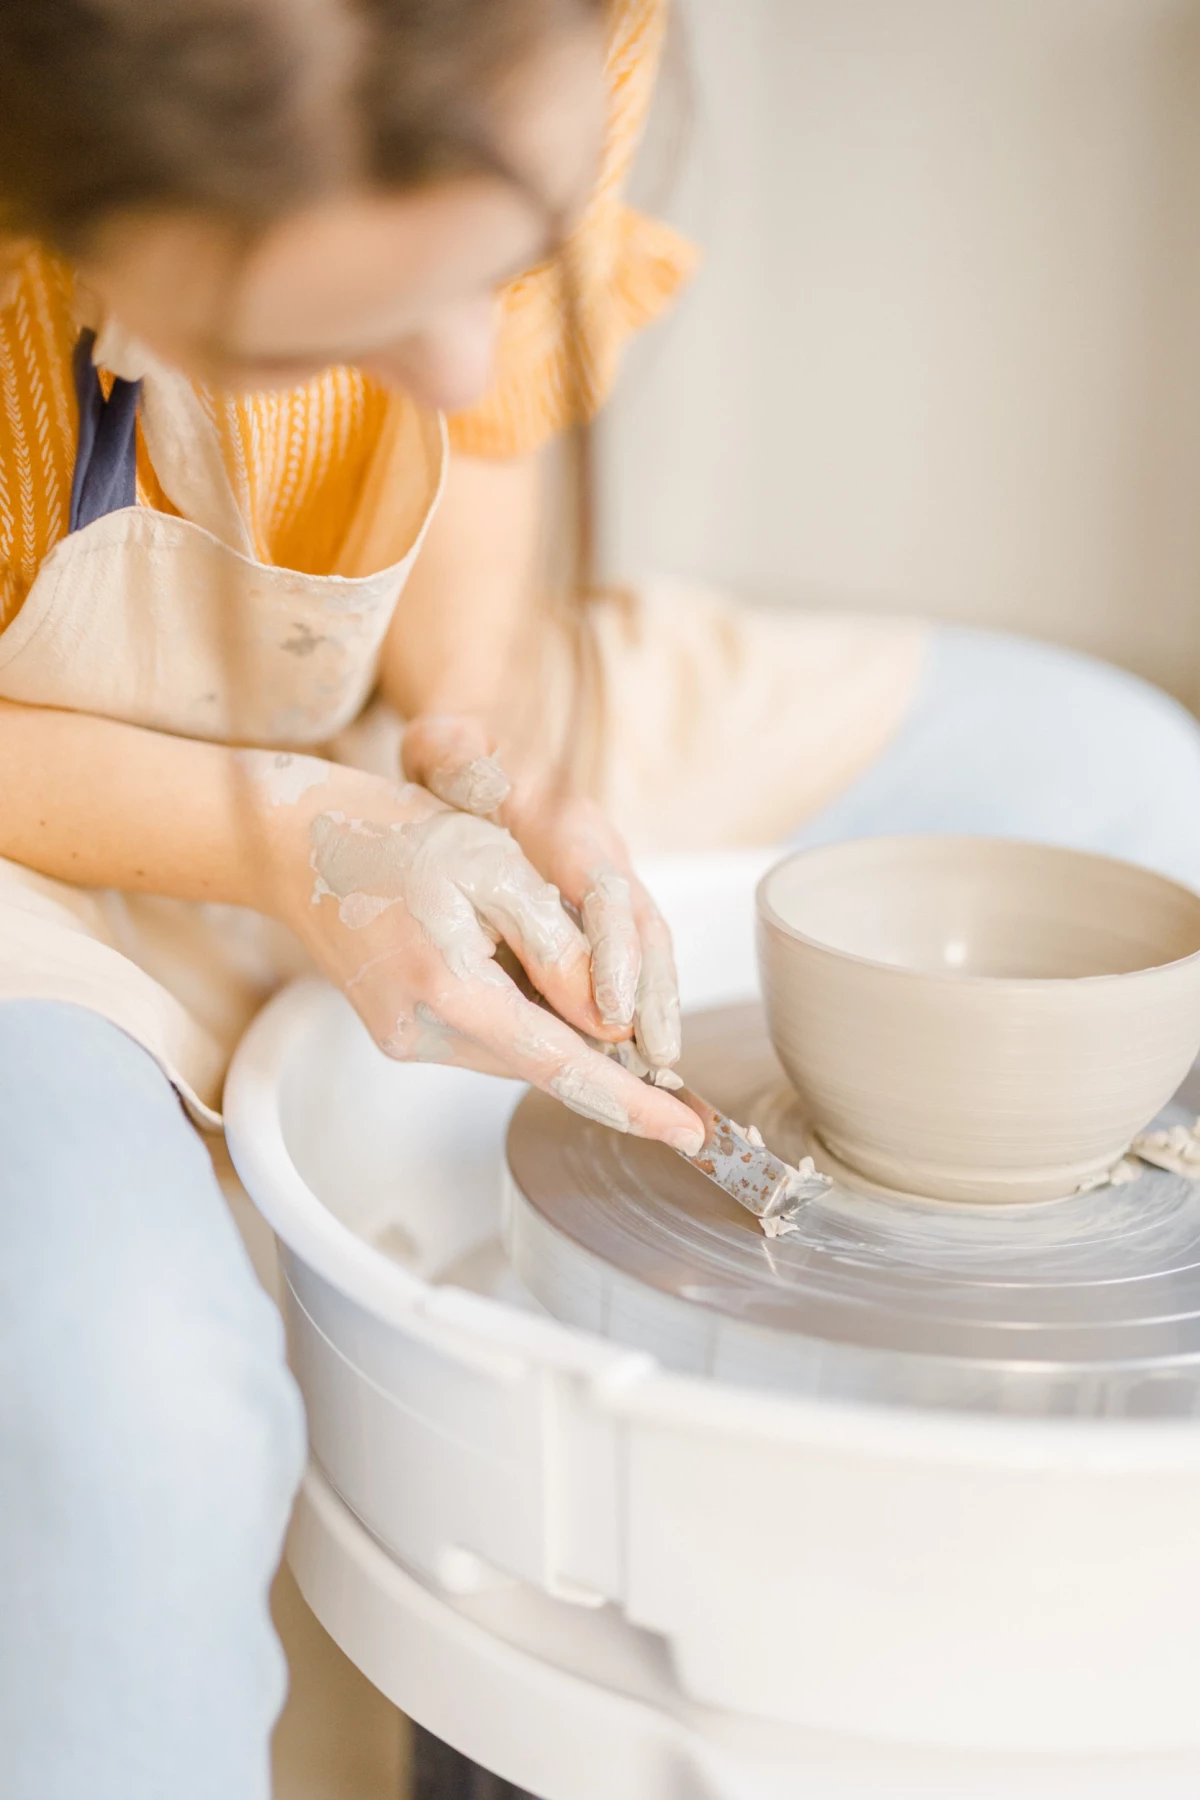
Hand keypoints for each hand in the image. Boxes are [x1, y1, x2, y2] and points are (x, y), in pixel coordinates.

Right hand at [241, 751, 702, 1152]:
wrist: (304, 845)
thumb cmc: (402, 840)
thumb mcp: (499, 872)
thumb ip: (561, 949)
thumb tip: (613, 1025)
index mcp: (452, 992)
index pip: (566, 1068)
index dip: (635, 1104)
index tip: (689, 1132)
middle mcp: (425, 1034)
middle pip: (543, 1059)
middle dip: (595, 1043)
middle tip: (632, 1020)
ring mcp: (408, 1041)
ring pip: (516, 1048)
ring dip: (549, 1017)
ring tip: (522, 942)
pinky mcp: (402, 1034)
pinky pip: (485, 1035)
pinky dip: (514, 1009)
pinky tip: (495, 952)